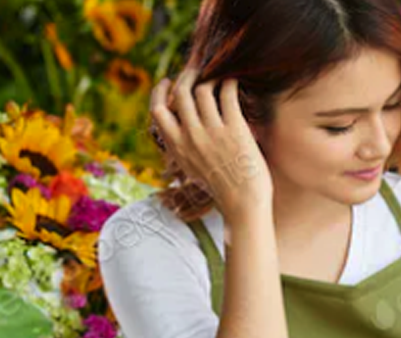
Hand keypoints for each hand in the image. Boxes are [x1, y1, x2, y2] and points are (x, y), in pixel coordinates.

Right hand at [151, 68, 272, 223]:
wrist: (243, 205)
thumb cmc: (222, 189)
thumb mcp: (192, 170)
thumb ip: (183, 149)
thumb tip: (180, 131)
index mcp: (176, 147)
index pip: (157, 110)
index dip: (160, 92)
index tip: (168, 81)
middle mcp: (190, 137)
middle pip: (180, 93)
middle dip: (187, 75)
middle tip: (196, 69)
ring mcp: (212, 132)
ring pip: (203, 90)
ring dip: (211, 77)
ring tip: (220, 76)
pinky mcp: (235, 129)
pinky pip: (228, 94)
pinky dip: (230, 82)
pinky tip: (235, 81)